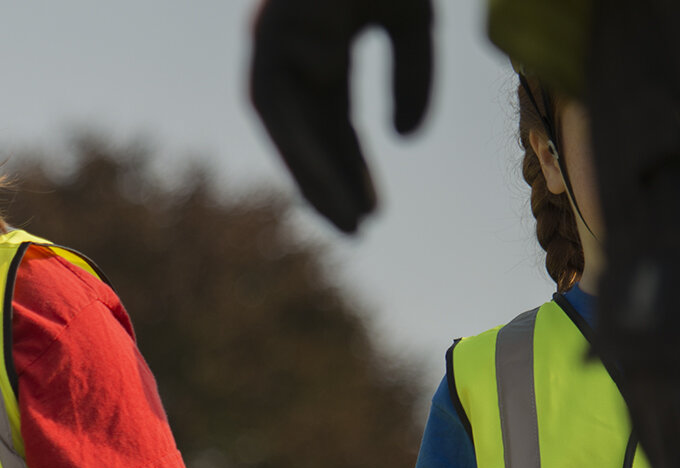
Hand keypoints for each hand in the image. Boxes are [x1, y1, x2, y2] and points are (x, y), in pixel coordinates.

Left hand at [249, 0, 434, 234]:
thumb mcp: (411, 24)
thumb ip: (409, 79)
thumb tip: (405, 140)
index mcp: (323, 49)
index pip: (334, 124)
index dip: (352, 168)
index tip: (372, 212)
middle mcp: (292, 51)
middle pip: (308, 133)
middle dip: (330, 182)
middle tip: (356, 231)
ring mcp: (275, 43)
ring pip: (287, 127)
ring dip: (311, 175)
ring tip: (343, 218)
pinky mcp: (268, 36)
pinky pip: (278, 102)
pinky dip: (300, 141)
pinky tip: (323, 175)